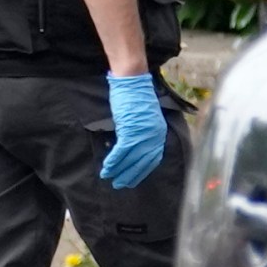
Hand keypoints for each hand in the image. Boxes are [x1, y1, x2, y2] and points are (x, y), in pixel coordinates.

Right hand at [100, 73, 166, 189]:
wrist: (133, 82)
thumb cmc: (137, 97)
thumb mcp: (146, 118)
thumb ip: (144, 133)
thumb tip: (135, 147)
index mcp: (159, 133)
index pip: (153, 159)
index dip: (142, 171)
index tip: (135, 179)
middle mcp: (153, 136)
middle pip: (142, 162)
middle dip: (131, 175)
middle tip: (121, 184)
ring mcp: (142, 135)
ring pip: (130, 159)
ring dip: (119, 171)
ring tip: (111, 179)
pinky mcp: (130, 131)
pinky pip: (121, 152)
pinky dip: (114, 162)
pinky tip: (107, 168)